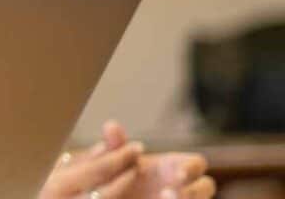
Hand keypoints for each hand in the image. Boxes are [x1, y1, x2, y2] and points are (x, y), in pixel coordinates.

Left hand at [40, 120, 216, 198]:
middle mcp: (187, 186)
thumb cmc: (124, 178)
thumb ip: (117, 147)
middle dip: (192, 191)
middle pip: (205, 187)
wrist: (120, 196)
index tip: (178, 174)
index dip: (192, 168)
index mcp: (177, 166)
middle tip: (166, 193)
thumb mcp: (119, 163)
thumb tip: (111, 125)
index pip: (198, 163)